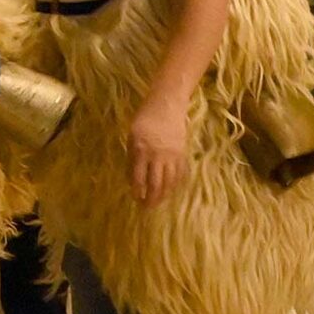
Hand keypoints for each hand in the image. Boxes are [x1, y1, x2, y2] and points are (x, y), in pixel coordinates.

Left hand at [127, 90, 189, 207]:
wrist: (166, 105)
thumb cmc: (145, 119)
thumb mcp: (132, 136)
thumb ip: (132, 157)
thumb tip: (132, 178)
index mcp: (141, 151)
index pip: (139, 178)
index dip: (137, 191)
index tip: (136, 198)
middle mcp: (157, 156)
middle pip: (156, 184)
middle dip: (151, 199)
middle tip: (147, 208)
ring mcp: (172, 156)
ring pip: (170, 182)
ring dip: (164, 195)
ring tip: (159, 202)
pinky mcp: (182, 153)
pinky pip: (180, 174)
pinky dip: (176, 184)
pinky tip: (172, 190)